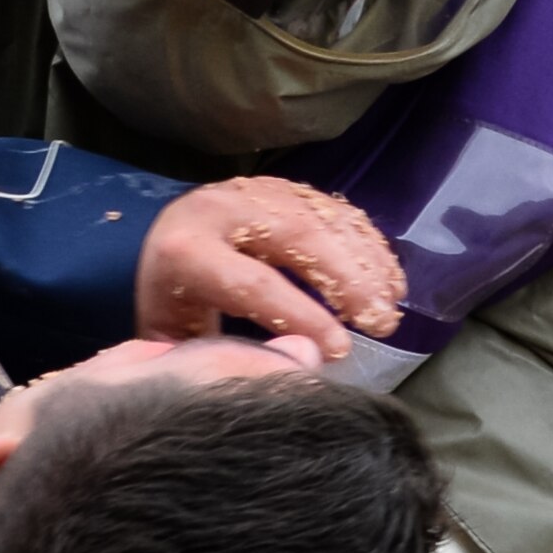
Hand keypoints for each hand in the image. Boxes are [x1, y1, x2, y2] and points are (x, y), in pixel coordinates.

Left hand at [135, 176, 405, 359]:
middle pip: (297, 237)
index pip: (252, 283)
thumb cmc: (171, 307)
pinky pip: (332, 209)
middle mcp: (221, 209)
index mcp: (184, 251)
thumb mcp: (177, 341)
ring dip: (366, 262)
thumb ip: (223, 356)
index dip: (300, 315)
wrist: (161, 243)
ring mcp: (255, 191)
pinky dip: (367, 243)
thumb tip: (293, 364)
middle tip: (381, 323)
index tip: (339, 350)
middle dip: (347, 281)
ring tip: (392, 305)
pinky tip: (390, 279)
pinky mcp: (282, 187)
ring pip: (321, 218)